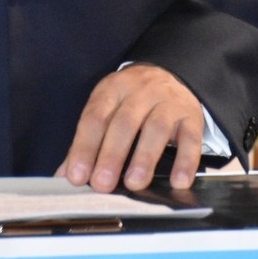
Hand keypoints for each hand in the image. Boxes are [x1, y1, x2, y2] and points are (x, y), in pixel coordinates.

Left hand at [61, 63, 203, 191]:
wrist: (171, 74)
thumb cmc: (132, 101)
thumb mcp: (107, 110)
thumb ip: (87, 143)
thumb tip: (65, 176)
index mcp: (113, 89)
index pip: (95, 117)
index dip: (85, 147)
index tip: (78, 176)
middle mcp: (141, 91)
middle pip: (124, 122)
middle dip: (111, 155)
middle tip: (102, 184)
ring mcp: (168, 102)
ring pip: (156, 128)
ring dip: (144, 158)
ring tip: (134, 184)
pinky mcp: (191, 115)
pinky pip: (190, 139)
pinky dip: (185, 161)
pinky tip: (178, 182)